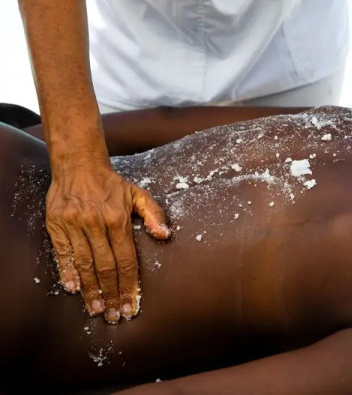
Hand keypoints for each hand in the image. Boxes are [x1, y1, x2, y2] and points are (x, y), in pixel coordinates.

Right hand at [46, 163, 169, 323]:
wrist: (78, 166)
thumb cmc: (112, 185)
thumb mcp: (138, 194)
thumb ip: (154, 214)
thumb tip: (165, 235)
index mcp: (118, 220)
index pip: (125, 260)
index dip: (128, 285)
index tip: (131, 304)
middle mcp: (96, 224)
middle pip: (105, 267)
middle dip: (111, 294)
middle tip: (115, 315)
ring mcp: (75, 225)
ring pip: (84, 264)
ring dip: (91, 290)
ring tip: (97, 310)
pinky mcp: (57, 225)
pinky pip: (62, 254)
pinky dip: (68, 273)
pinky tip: (74, 289)